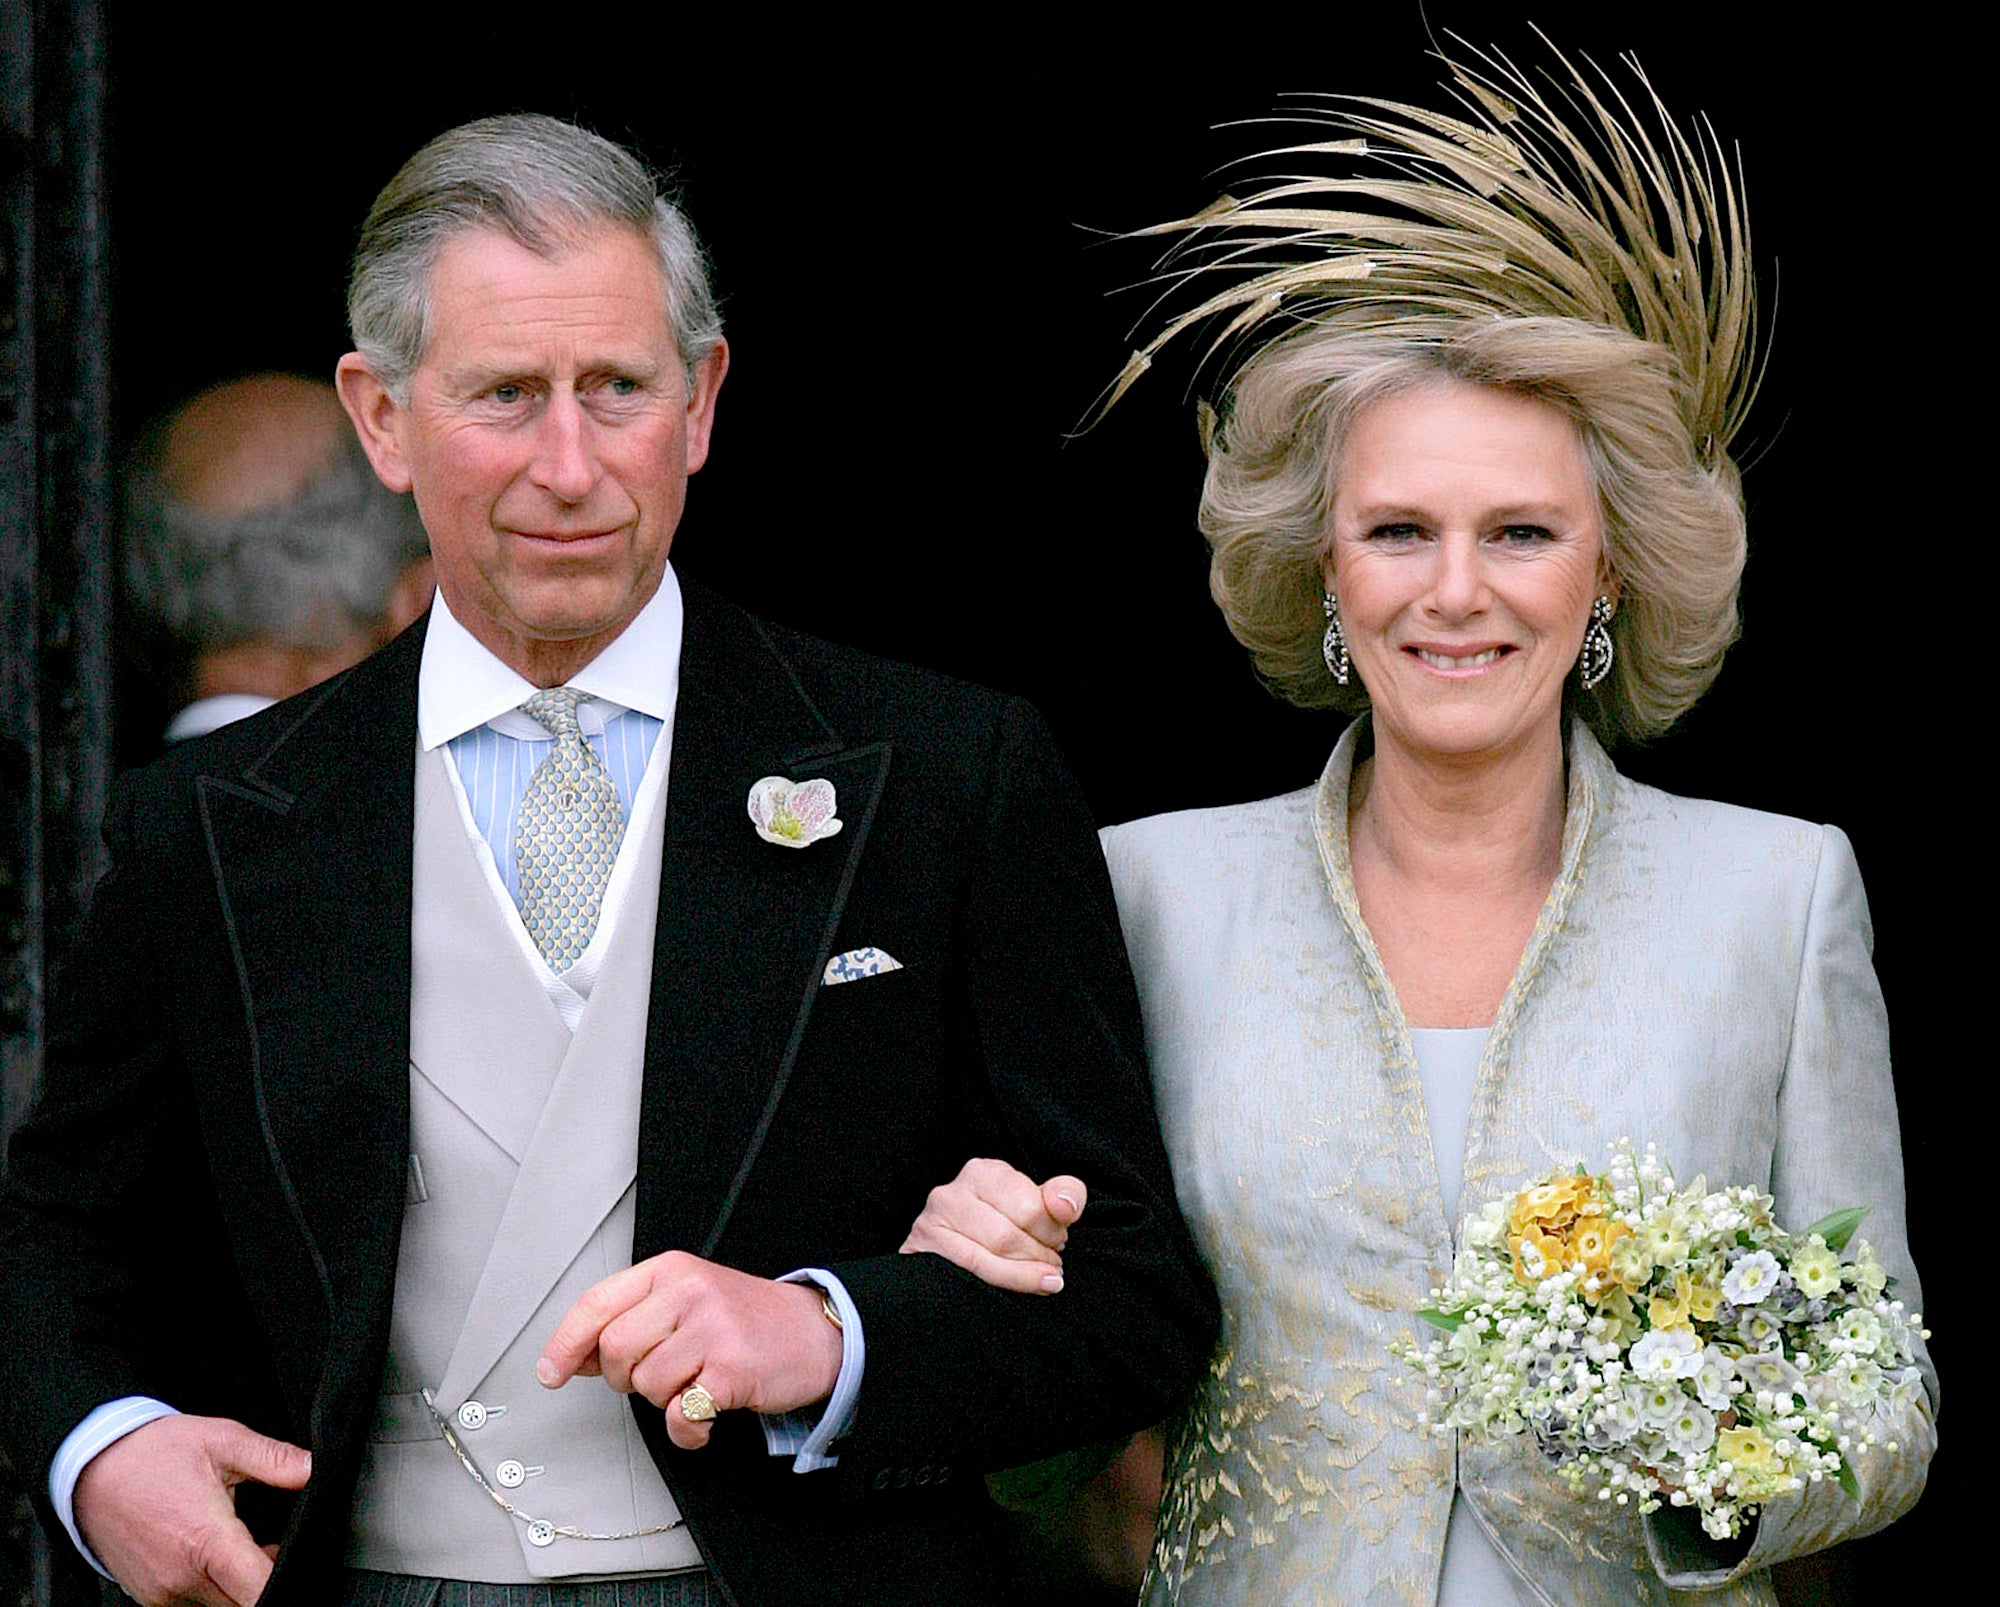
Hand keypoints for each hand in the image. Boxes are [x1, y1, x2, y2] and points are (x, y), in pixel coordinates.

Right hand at [72, 1414, 310, 1606]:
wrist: (92, 1467)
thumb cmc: (155, 1452)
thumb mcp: (222, 1440)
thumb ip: (273, 1458)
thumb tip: (314, 1469)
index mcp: (205, 1542)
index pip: (259, 1590)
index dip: (287, 1577)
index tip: (296, 1557)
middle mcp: (181, 1578)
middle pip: (244, 1600)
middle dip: (266, 1577)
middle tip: (272, 1543)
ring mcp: (161, 1592)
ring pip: (219, 1604)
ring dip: (238, 1583)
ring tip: (241, 1542)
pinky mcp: (148, 1596)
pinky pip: (193, 1601)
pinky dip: (212, 1584)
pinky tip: (213, 1553)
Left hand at [537, 1251, 842, 1449]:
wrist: (815, 1331)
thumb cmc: (746, 1319)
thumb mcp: (688, 1300)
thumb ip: (635, 1319)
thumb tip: (578, 1356)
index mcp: (671, 1271)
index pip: (597, 1303)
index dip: (565, 1343)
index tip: (551, 1372)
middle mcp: (689, 1292)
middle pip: (616, 1349)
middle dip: (626, 1377)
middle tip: (658, 1376)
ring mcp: (712, 1328)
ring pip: (646, 1384)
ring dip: (664, 1400)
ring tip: (694, 1385)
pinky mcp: (733, 1368)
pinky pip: (681, 1414)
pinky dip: (686, 1430)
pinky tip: (703, 1418)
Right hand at [901, 1157, 1087, 1293]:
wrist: (956, 1245)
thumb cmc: (1005, 1220)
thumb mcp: (1036, 1200)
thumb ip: (1064, 1195)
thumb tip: (1066, 1206)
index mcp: (982, 1172)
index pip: (1028, 1206)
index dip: (1051, 1230)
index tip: (1059, 1240)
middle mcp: (951, 1193)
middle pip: (1007, 1236)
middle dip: (1038, 1255)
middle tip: (1053, 1263)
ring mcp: (930, 1223)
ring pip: (986, 1258)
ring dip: (1024, 1274)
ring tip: (1045, 1278)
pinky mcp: (921, 1252)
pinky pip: (967, 1273)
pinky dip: (1004, 1284)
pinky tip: (1025, 1286)